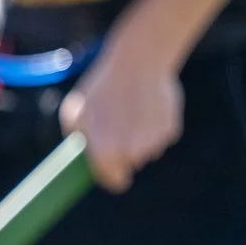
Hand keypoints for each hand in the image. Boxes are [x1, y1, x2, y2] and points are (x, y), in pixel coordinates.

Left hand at [60, 49, 182, 193]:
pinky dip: (156, 126)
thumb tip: (80, 151)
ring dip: (141, 138)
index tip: (113, 173)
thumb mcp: (74, 111)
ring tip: (131, 111)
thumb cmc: (101, 87)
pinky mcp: (171, 131)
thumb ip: (75, 137)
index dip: (112, 177)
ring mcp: (154, 143)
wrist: (137, 63)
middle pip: (131, 164)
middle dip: (125, 152)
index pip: (113, 182)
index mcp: (106, 153)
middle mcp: (132, 154)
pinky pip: (161, 135)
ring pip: (148, 150)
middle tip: (118, 128)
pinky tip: (148, 105)